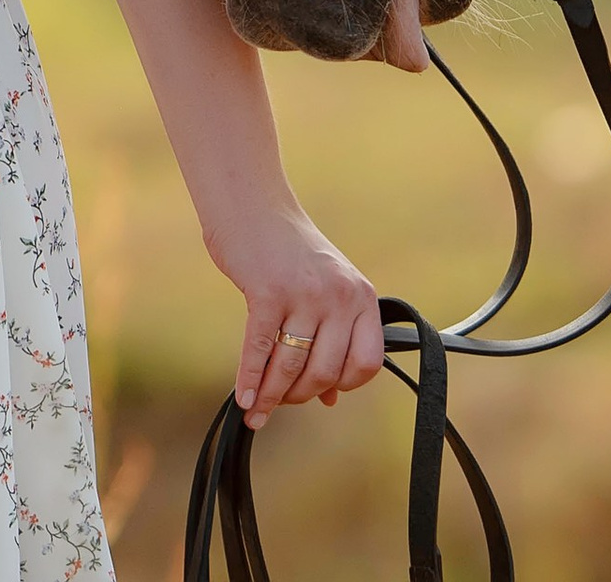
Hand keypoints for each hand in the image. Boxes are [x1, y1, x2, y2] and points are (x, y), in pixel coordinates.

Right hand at [210, 206, 382, 427]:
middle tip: (280, 401)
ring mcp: (304, 293)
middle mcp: (338, 296)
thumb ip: (332, 337)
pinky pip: (260, 347)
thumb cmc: (285, 248)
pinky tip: (244, 398)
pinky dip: (251, 378)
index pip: (366, 364)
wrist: (250, 201)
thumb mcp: (323, 287)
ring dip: (272, 394)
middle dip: (300, 394)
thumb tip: (331, 398)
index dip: (342, 385)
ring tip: (258, 409)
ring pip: (292, 363)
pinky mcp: (267, 291)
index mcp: (361, 296)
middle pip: (326, 370)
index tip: (320, 392)